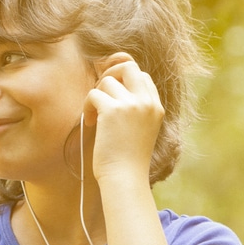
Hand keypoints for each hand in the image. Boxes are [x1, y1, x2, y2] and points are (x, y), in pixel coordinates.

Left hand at [83, 52, 164, 184]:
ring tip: (95, 116)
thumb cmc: (128, 161)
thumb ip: (134, 111)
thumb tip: (111, 92)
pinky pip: (93, 94)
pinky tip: (90, 122)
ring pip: (107, 80)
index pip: (142, 76)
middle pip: (128, 66)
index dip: (124, 80)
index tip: (111, 96)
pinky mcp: (113, 111)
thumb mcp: (140, 131)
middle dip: (110, 74)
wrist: (125, 178)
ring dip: (96, 95)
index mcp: (156, 107)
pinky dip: (87, 106)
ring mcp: (131, 105)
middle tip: (101, 95)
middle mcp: (147, 102)